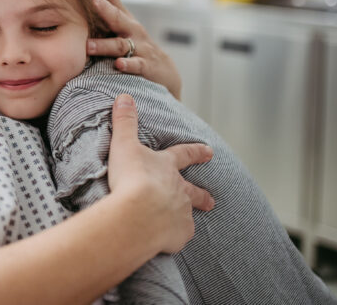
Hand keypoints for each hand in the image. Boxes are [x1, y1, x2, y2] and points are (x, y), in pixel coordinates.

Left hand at [88, 0, 182, 98]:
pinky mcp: (145, 66)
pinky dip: (127, 64)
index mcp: (123, 20)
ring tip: (88, 46)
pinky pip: (136, 65)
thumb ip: (101, 15)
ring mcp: (139, 47)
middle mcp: (132, 30)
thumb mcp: (119, 29)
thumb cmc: (133, 45)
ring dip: (104, 45)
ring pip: (120, 44)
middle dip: (104, 7)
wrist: (163, 70)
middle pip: (117, 17)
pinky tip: (118, 64)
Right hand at [108, 94, 213, 253]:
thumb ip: (125, 122)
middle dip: (203, 195)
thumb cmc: (131, 178)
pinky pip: (178, 236)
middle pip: (194, 192)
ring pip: (187, 215)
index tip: (209, 151)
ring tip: (185, 223)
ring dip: (187, 217)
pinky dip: (174, 237)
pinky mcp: (177, 235)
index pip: (184, 155)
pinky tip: (168, 240)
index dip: (196, 152)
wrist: (136, 214)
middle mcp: (179, 190)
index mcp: (167, 167)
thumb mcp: (124, 144)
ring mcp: (180, 214)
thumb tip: (124, 97)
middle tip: (212, 200)